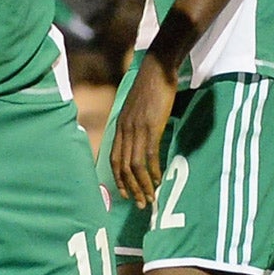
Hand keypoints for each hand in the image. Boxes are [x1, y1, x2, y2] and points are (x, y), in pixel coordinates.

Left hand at [111, 53, 176, 206]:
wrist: (156, 70)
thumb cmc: (149, 88)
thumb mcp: (136, 109)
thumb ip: (135, 125)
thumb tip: (142, 140)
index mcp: (119, 126)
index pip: (114, 159)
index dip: (119, 179)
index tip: (126, 194)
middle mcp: (124, 130)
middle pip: (123, 167)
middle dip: (131, 188)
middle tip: (140, 203)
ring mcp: (137, 129)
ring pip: (135, 165)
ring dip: (143, 184)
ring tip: (150, 197)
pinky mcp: (151, 127)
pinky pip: (150, 155)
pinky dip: (153, 170)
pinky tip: (159, 179)